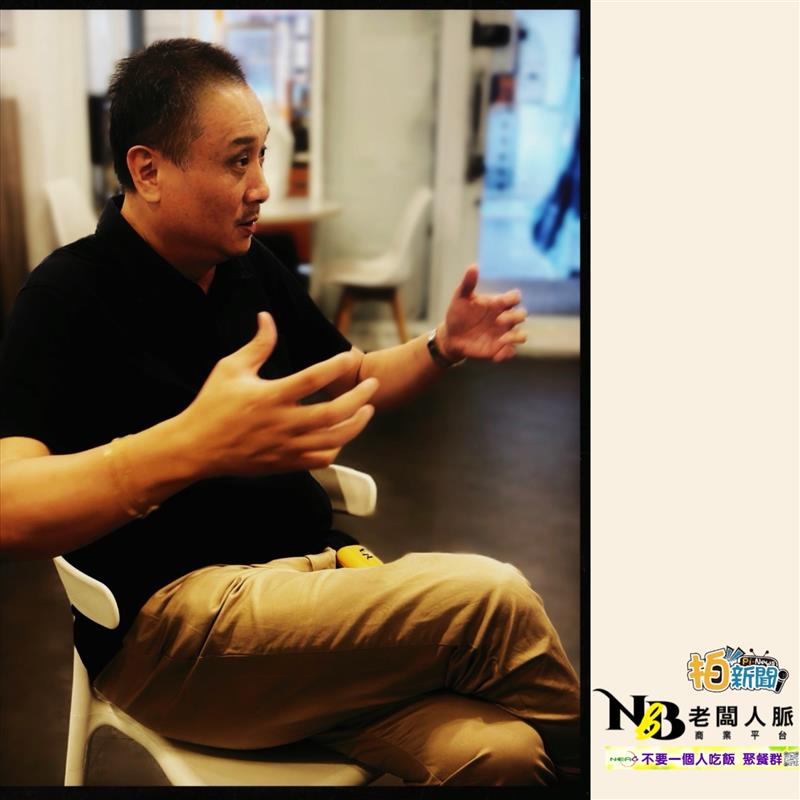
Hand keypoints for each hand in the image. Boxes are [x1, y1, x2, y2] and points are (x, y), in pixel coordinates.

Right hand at [179, 312, 378, 477]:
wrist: (195, 448)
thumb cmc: (212, 405)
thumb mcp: (230, 368)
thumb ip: (257, 345)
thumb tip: (267, 317)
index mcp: (270, 396)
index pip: (313, 379)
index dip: (336, 367)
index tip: (351, 357)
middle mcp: (281, 423)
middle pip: (332, 413)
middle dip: (359, 399)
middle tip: (373, 386)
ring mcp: (285, 447)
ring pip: (333, 439)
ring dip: (356, 425)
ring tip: (367, 410)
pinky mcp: (285, 463)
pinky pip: (321, 460)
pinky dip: (337, 448)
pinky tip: (342, 435)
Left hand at [438, 265, 526, 362]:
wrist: (451, 336)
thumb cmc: (458, 313)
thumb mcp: (460, 297)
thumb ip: (468, 283)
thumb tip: (473, 266)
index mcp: (498, 304)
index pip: (515, 297)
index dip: (512, 299)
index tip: (500, 302)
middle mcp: (505, 318)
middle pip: (522, 315)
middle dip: (514, 317)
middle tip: (497, 321)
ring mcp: (504, 334)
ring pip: (522, 336)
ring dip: (515, 337)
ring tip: (500, 340)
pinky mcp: (499, 349)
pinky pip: (510, 352)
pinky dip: (505, 354)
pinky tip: (494, 355)